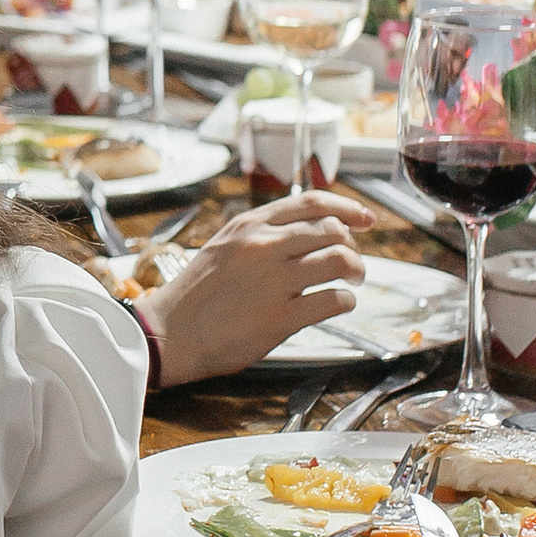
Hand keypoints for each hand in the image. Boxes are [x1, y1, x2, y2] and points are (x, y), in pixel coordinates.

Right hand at [143, 189, 375, 385]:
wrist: (170, 333)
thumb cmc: (196, 294)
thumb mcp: (224, 247)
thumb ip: (261, 235)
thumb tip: (307, 232)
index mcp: (249, 226)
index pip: (312, 203)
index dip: (347, 208)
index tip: (365, 218)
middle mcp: (263, 247)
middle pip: (332, 230)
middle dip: (353, 245)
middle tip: (353, 261)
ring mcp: (273, 282)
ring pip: (339, 260)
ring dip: (355, 270)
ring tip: (352, 280)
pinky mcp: (280, 318)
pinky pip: (333, 301)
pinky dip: (346, 301)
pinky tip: (339, 304)